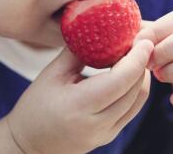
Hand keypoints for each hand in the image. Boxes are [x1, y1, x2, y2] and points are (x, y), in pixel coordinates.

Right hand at [6, 40, 153, 153]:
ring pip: (138, 101)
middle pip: (135, 90)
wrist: (28, 145)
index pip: (120, 80)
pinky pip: (132, 109)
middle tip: (141, 41)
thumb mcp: (52, 73)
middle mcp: (97, 124)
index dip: (137, 58)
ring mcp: (105, 134)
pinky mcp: (109, 136)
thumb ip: (78, 51)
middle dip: (142, 63)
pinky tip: (129, 73)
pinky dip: (136, 89)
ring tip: (137, 55)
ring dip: (142, 76)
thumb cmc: (35, 106)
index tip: (144, 39)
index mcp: (79, 106)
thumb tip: (101, 30)